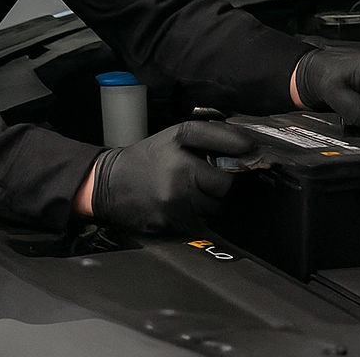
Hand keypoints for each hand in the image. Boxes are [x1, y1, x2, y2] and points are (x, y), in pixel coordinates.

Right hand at [87, 122, 254, 233]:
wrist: (108, 185)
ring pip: (214, 206)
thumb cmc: (146, 157)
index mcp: (180, 145)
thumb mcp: (173, 136)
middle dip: (219, 183)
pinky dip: (196, 215)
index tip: (252, 152)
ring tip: (190, 191)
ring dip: (208, 201)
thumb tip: (246, 146)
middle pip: (223, 186)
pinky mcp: (171, 222)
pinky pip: (199, 221)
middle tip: (206, 178)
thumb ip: (209, 138)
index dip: (240, 152)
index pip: (223, 147)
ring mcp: (175, 201)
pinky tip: (180, 205)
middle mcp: (179, 172)